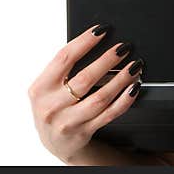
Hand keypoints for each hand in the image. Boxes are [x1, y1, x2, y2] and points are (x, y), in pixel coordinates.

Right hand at [28, 24, 143, 163]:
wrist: (55, 143)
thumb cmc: (53, 106)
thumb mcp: (47, 87)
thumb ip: (62, 69)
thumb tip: (92, 41)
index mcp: (40, 88)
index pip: (64, 58)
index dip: (84, 42)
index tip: (101, 30)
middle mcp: (52, 106)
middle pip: (85, 78)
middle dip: (108, 60)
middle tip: (123, 47)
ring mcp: (68, 122)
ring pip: (100, 97)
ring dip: (121, 79)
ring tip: (133, 66)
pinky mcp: (84, 132)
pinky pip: (110, 114)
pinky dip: (125, 100)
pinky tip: (133, 87)